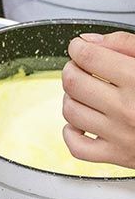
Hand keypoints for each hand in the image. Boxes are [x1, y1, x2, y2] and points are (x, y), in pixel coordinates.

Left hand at [62, 32, 134, 169]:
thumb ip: (125, 44)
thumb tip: (90, 42)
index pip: (87, 57)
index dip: (77, 48)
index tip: (79, 48)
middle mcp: (127, 108)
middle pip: (73, 82)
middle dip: (72, 69)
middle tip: (81, 68)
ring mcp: (121, 135)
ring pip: (71, 110)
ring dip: (72, 97)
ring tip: (85, 92)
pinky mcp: (119, 156)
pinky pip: (77, 146)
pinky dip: (71, 132)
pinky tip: (83, 122)